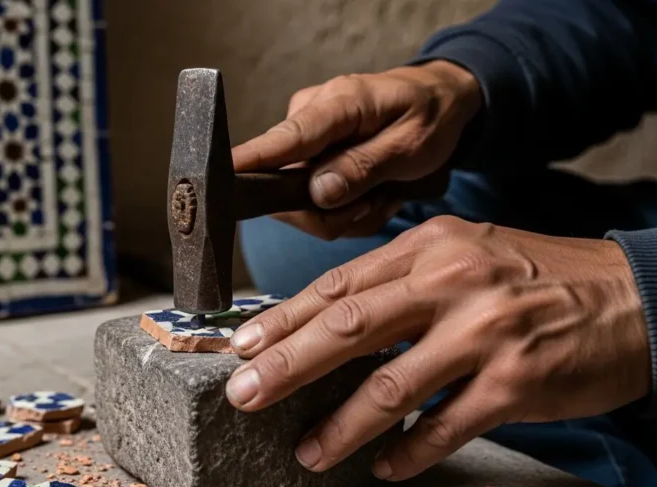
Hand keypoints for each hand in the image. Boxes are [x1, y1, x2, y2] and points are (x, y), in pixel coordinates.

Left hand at [225, 216, 649, 480]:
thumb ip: (401, 279)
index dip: (284, 317)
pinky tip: (384, 467)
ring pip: (389, 386)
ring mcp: (485, 333)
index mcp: (430, 246)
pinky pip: (445, 427)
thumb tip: (329, 319)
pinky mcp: (516, 382)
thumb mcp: (466, 254)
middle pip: (348, 327)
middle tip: (243, 393)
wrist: (634, 298)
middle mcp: (452, 283)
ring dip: (340, 427)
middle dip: (286, 365)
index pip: (339, 284)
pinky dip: (409, 452)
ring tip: (306, 451)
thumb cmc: (538, 278)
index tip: (242, 344)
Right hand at [232, 61, 481, 238]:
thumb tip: (318, 193)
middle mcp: (309, 118)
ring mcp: (305, 140)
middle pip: (286, 189)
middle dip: (331, 214)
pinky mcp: (308, 158)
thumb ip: (364, 168)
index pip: (283, 140)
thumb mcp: (412, 146)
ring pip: (300, 204)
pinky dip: (346, 210)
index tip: (216, 181)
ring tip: (381, 195)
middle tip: (375, 205)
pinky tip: (371, 194)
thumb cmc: (430, 117)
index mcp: (336, 105)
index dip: (249, 163)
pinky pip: (312, 202)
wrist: (440, 103)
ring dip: (345, 214)